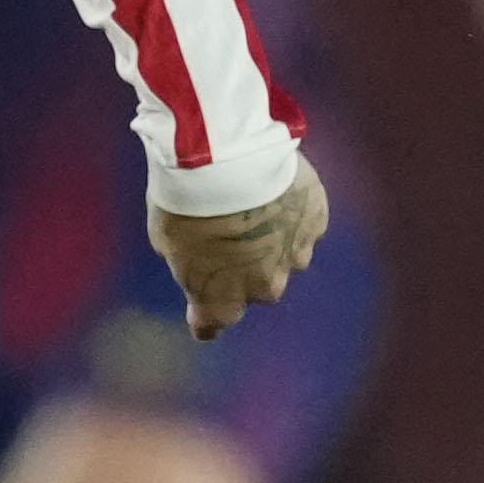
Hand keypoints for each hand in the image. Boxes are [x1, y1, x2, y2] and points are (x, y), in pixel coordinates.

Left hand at [154, 156, 331, 336]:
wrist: (228, 158)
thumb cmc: (185, 201)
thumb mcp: (167, 238)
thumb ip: (187, 260)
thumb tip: (197, 257)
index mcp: (221, 300)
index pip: (211, 324)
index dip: (204, 313)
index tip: (200, 304)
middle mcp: (265, 288)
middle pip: (256, 288)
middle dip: (245, 268)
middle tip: (229, 234)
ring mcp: (296, 255)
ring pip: (285, 257)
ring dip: (273, 240)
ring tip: (257, 207)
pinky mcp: (316, 222)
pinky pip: (305, 225)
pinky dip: (293, 214)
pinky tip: (278, 190)